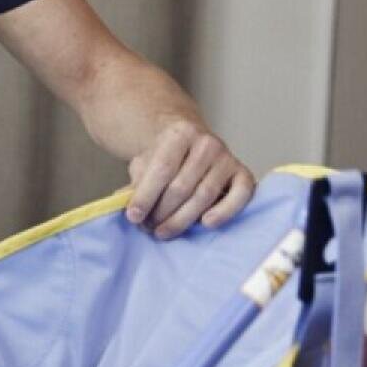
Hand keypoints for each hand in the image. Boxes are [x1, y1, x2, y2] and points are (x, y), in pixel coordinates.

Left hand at [125, 120, 254, 238]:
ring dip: (182, 219)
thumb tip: (122, 203)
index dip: (146, 196)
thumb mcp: (145, 162)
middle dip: (162, 212)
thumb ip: (137, 181)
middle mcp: (206, 143)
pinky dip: (225, 211)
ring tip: (164, 231)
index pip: (161, 169)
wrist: (190, 143)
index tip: (133, 217)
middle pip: (182, 186)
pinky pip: (241, 195)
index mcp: (179, 134)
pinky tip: (206, 224)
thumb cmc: (165, 157)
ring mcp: (227, 158)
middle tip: (149, 228)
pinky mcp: (243, 173)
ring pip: (205, 195)